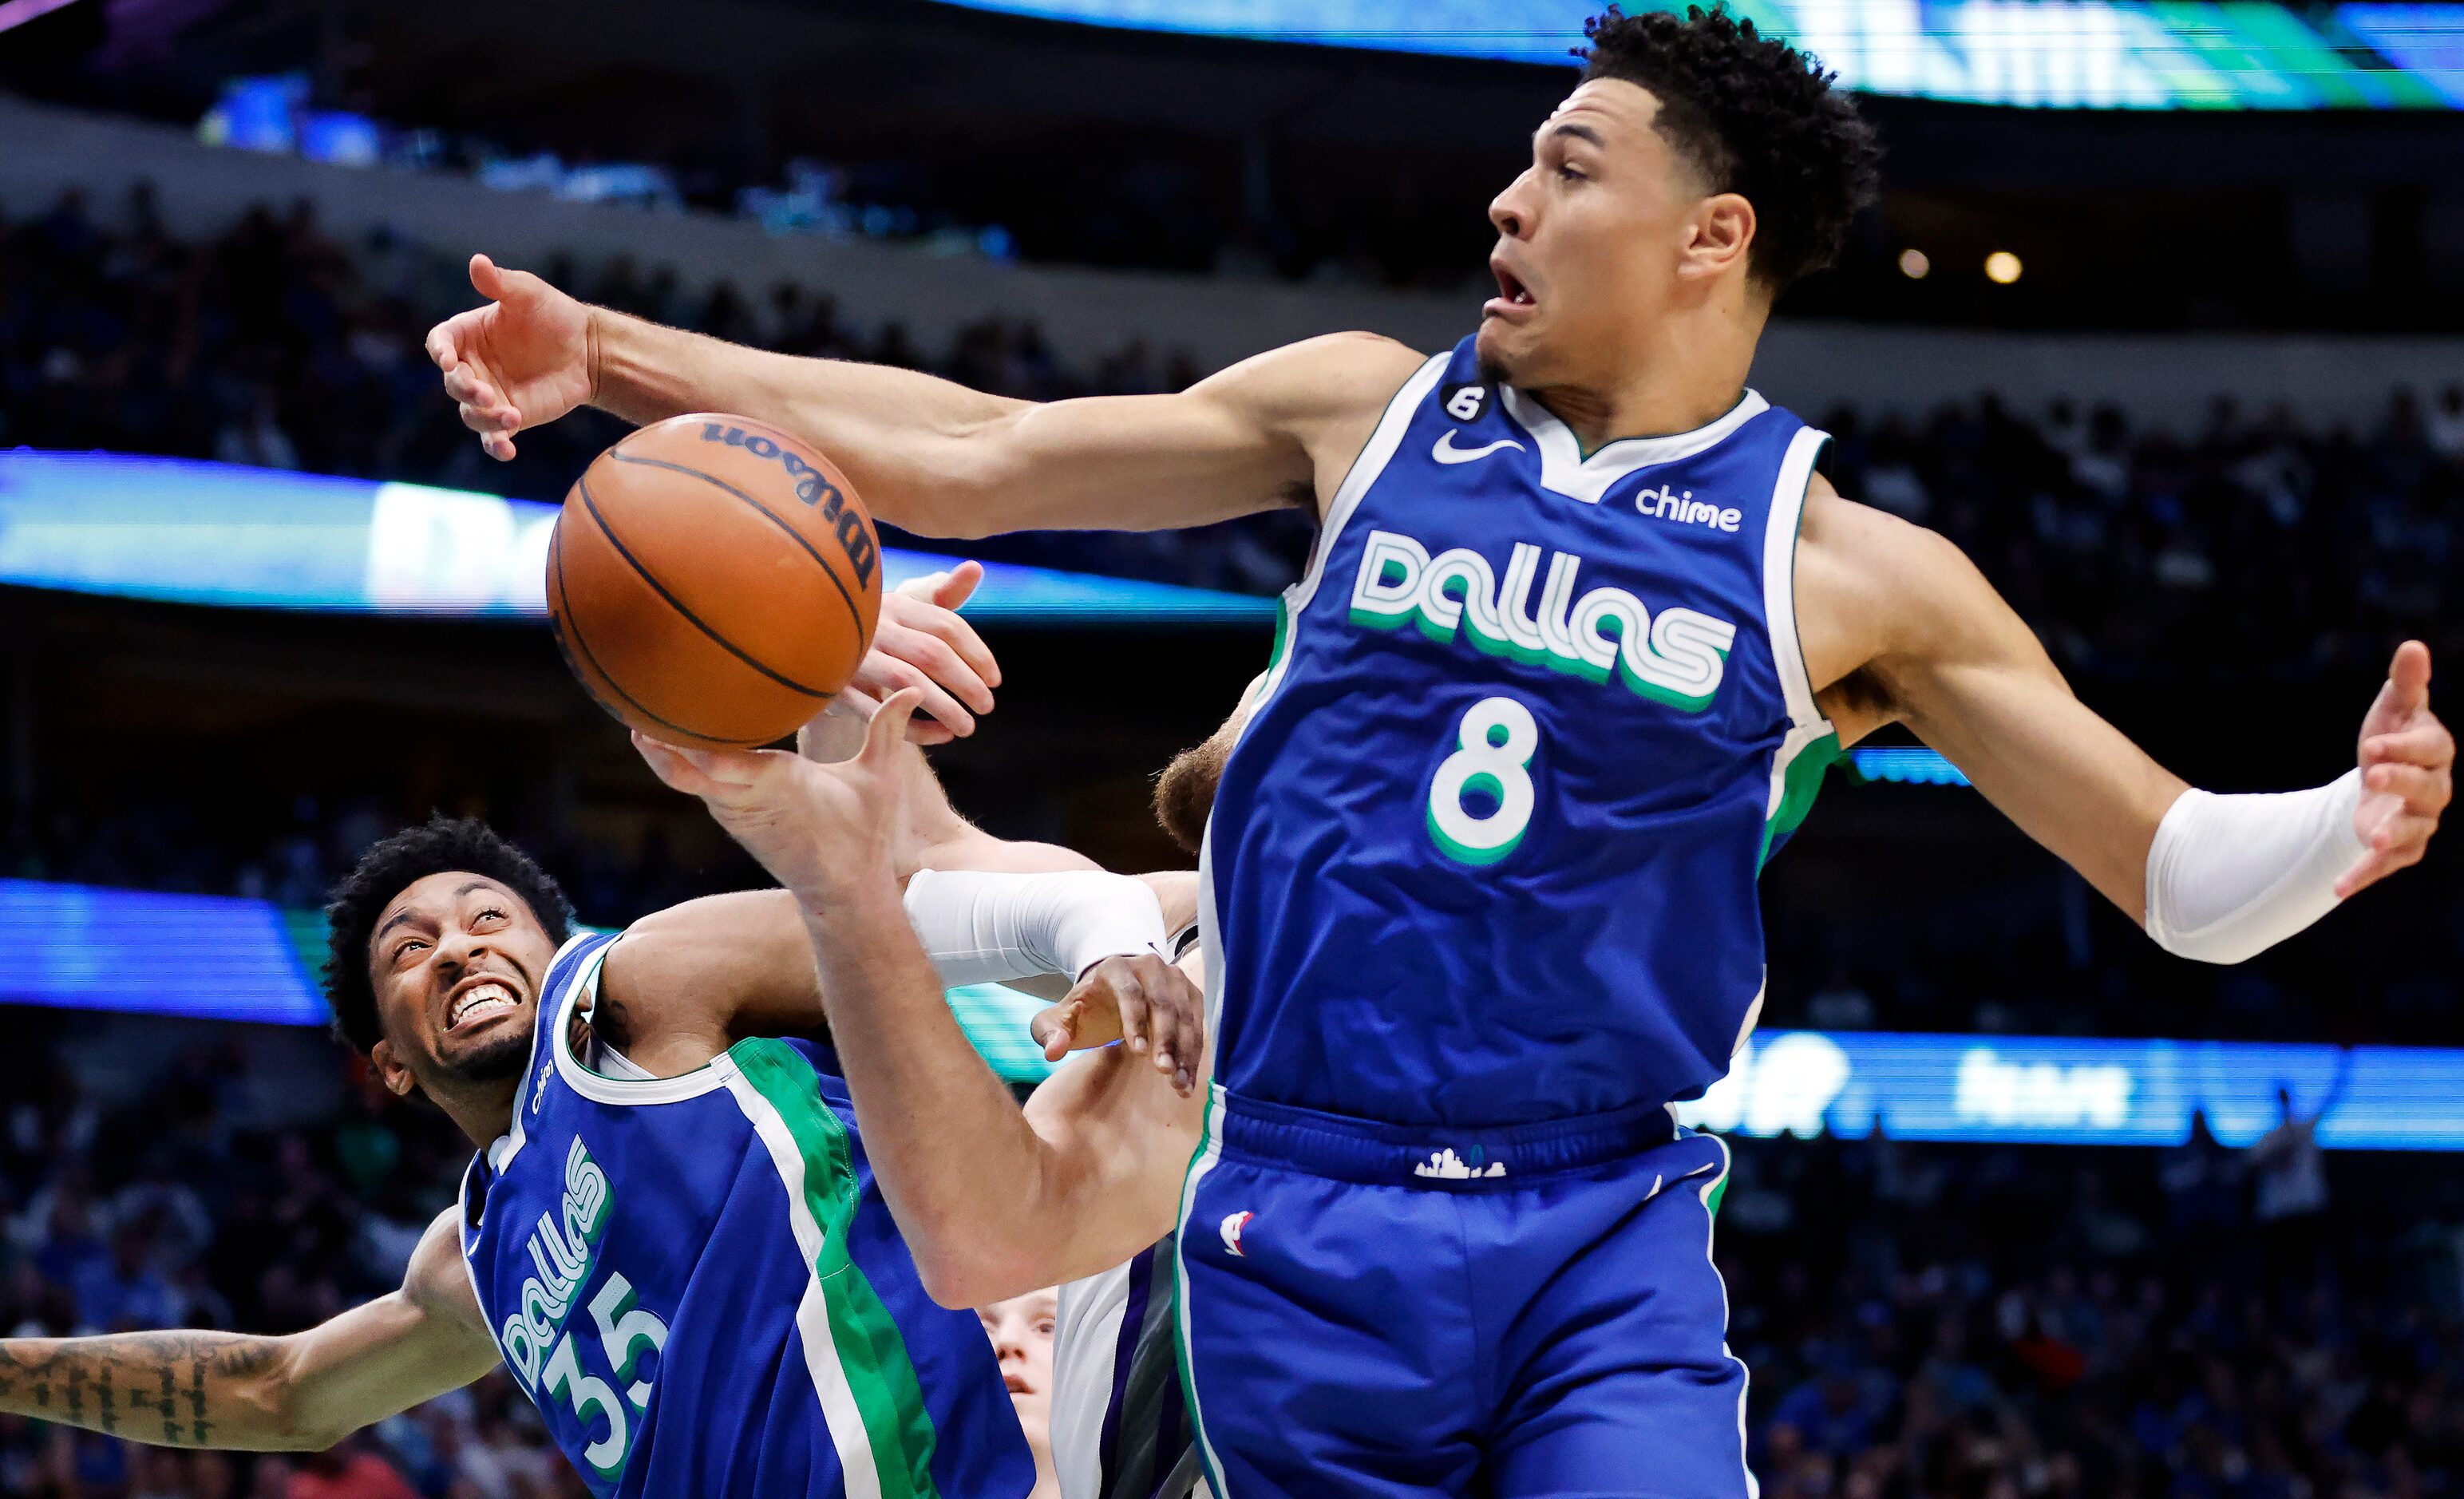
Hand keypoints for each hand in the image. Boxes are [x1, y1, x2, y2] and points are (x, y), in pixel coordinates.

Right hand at [425, 255, 595, 461]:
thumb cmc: (553, 314)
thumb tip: (477, 261)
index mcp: (467, 334)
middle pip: (452, 383)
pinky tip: (507, 452)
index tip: (447, 360)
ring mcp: (489, 394)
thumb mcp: (527, 293)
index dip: (439, 352)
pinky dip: (496, 447)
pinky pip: (493, 438)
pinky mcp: (509, 417)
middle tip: (486, 393)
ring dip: (485, 418)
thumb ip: (500, 283)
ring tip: (511, 417)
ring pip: (470, 414)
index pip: (439, 343)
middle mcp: (472, 366)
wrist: (587, 348)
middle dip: (465, 390)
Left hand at [634, 689, 923, 904]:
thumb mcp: (879, 781)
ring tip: (636, 703)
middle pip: (680, 765)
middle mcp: (743, 797)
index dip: (683, 736)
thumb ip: (887, 730)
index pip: (716, 757)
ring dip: (659, 743)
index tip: (663, 701)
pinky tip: (667, 731)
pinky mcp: (731, 816)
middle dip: (654, 733)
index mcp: (774, 783)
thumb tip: (911, 687)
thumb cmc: (862, 835)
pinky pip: (693, 782)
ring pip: (680, 774)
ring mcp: (732, 810)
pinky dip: (676, 758)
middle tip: (630, 692)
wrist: (842, 893)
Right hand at [835, 562, 1001, 744]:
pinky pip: (880, 712)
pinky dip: (913, 727)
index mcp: (897, 605)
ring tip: (969, 727)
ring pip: (907, 681)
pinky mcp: (838, 688)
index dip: (977, 653)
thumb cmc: (877, 628)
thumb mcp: (907, 607)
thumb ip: (944, 594)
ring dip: (944, 707)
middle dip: (966, 683)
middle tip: (987, 706)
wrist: (814, 646)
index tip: (995, 680)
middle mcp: (875, 627)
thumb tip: (975, 568)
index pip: (947, 625)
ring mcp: (854, 657)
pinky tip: (941, 735)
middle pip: (931, 653)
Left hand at [1029, 953, 1203, 1094]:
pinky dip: (1195, 1052)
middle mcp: (1149, 967)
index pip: (1129, 992)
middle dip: (1166, 1040)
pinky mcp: (1190, 993)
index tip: (1139, 1054)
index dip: (1135, 1022)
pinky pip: (1198, 1024)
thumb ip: (1049, 1032)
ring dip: (1185, 1050)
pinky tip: (1189, 1078)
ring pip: (1185, 1015)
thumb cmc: (1086, 1009)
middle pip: (1163, 1004)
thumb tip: (1054, 1051)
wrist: (1113, 989)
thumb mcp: (1060, 1018)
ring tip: (1179, 1083)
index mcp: (1115, 968)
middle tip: (1165, 1072)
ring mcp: (1174, 978)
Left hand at [2340, 640, 2452, 896]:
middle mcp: (2435, 790)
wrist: (2378, 779)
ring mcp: (2419, 822)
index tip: (2372, 743)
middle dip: (2401, 781)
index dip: (2404, 747)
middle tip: (2371, 773)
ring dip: (2392, 834)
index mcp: (2436, 752)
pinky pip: (2384, 865)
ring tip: (2369, 836)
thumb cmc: (2391, 737)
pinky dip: (2363, 876)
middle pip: (2425, 788)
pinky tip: (2338, 887)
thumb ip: (2406, 683)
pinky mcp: (2399, 849)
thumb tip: (2413, 646)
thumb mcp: (2393, 709)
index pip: (2430, 749)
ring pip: (2412, 830)